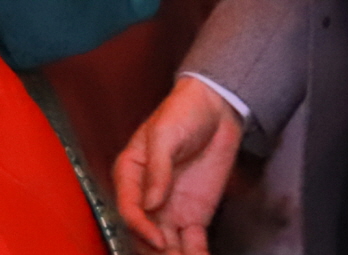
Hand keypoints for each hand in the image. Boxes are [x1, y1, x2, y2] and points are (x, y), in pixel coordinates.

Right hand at [113, 75, 243, 254]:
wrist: (217, 107)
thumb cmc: (183, 112)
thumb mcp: (166, 134)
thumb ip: (158, 168)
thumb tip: (150, 204)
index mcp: (130, 174)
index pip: (130, 209)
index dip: (141, 228)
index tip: (158, 239)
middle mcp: (147, 198)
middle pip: (144, 234)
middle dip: (156, 251)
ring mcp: (170, 210)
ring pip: (166, 245)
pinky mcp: (194, 216)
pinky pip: (191, 243)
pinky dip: (195, 254)